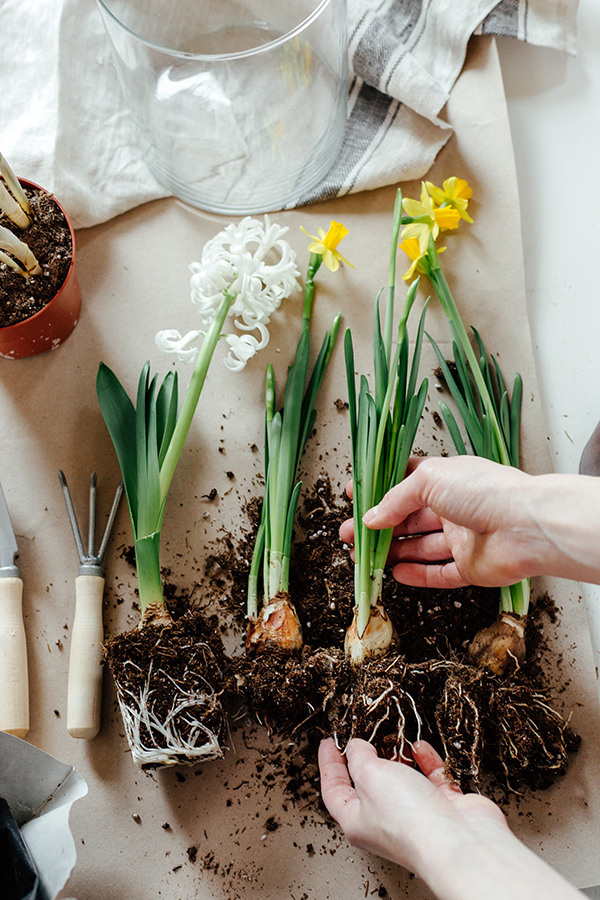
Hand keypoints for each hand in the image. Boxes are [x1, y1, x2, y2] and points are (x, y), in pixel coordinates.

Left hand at [319, 738, 506, 872]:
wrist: (459, 842)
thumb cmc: (410, 821)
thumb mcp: (370, 775)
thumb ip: (359, 757)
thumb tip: (356, 748)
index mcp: (357, 822)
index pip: (334, 789)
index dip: (329, 763)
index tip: (329, 742)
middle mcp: (385, 822)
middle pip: (368, 784)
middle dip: (367, 756)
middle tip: (365, 733)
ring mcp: (415, 815)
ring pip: (402, 779)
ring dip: (399, 756)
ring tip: (395, 735)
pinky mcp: (443, 808)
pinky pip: (431, 779)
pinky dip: (426, 761)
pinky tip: (421, 748)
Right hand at [339, 455, 599, 588]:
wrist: (526, 526)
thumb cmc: (484, 491)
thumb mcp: (430, 479)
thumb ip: (396, 499)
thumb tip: (371, 517)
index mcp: (447, 479)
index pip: (407, 481)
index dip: (380, 488)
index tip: (354, 495)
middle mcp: (454, 508)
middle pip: (408, 518)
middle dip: (378, 526)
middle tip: (348, 535)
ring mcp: (463, 539)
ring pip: (420, 547)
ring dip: (391, 551)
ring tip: (363, 558)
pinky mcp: (471, 568)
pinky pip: (439, 574)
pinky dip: (418, 575)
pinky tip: (396, 574)